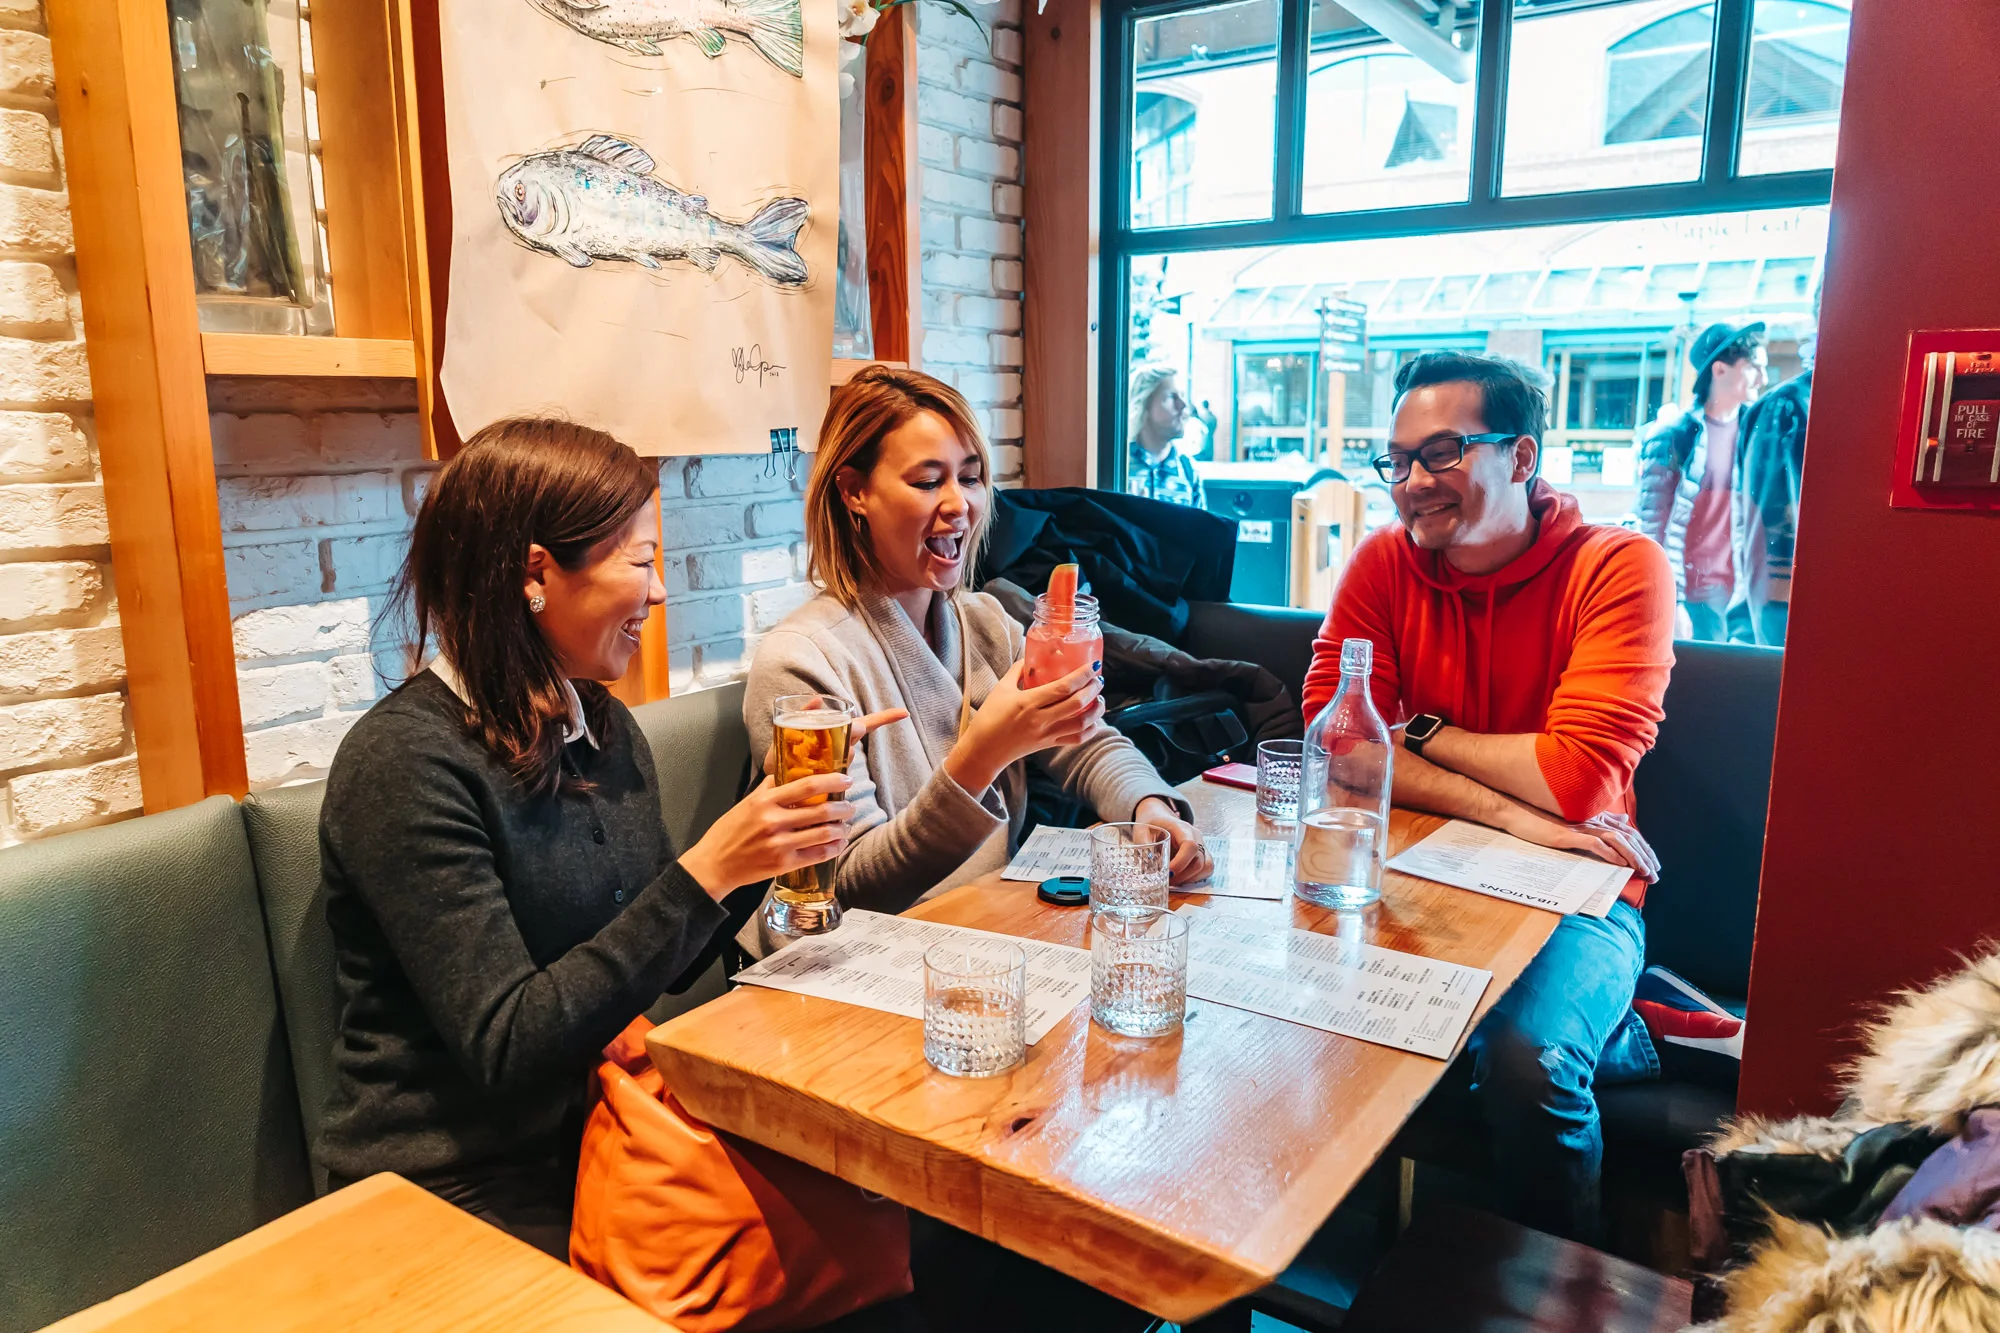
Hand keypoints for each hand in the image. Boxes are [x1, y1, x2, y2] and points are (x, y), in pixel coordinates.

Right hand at [678, 772, 856, 901]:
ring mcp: (780, 844)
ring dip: (841, 829)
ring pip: (824, 834)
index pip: (807, 786)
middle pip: (821, 811)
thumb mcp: (746, 803)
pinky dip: (834, 848)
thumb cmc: (728, 832)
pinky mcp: (784, 864)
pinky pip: (818, 855)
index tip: (846, 779)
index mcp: (765, 801)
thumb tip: (789, 772)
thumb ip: (769, 789)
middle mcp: (773, 821)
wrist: (714, 865)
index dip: (832, 781)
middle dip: (843, 808)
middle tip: (849, 806)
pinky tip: (839, 843)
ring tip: (846, 825)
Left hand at [762, 706, 909, 778]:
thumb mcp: (786, 733)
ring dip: (834, 754)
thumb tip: (817, 699)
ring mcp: (838, 766)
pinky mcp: (833, 785)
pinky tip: (814, 778)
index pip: (864, 725)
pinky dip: (829, 778)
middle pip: (855, 737)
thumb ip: (802, 715)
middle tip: (841, 737)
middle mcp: (841, 750)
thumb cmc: (782, 758)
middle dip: (851, 734)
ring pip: (847, 755)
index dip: (884, 718)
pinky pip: (838, 779)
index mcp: (836, 735)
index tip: (904, 713)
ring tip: (808, 758)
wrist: (773, 785)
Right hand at [945, 662, 1104, 797]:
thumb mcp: (1000, 689)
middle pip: (1076, 704)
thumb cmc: (989, 718)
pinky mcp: (1048, 745)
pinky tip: (1093, 721)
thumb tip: (1031, 657)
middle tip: (1099, 679)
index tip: (1093, 666)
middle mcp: (1040, 719)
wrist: (983, 751)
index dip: (1082, 676)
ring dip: (1095, 711)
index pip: (1062, 688)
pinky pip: (1075, 740)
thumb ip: (1017, 671)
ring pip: (1081, 724)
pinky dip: (1089, 731)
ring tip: (1100, 699)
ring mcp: (1046, 734)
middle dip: (1093, 690)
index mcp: (1028, 703)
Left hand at [1135, 796, 1211, 885]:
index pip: (1190, 846)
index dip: (1180, 863)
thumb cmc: (1151, 824)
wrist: (1159, 817)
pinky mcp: (1202, 855)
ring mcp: (1202, 846)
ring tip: (1172, 881)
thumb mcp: (1141, 831)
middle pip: (1199, 861)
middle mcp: (1196, 837)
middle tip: (1166, 880)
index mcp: (1182, 828)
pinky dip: (1194, 878)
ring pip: (1206, 867)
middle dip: (1182, 875)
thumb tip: (1147, 866)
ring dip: (1189, 879)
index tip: (1167, 873)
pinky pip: (1205, 870)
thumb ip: (1144, 846)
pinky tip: (1179, 878)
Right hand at [1494, 804, 1659, 882]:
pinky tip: (1622, 865)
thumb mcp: (1571, 823)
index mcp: (1594, 818)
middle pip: (1628, 838)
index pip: (1627, 833)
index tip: (1651, 864)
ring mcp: (1581, 827)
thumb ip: (1595, 823)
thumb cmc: (1540, 821)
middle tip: (1655, 875)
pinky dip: (1612, 854)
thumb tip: (1619, 821)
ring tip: (1644, 872)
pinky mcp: (1569, 835)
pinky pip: (1596, 844)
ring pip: (1617, 841)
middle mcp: (1592, 821)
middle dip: (1645, 857)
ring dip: (1634, 858)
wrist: (1516, 814)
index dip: (1642, 848)